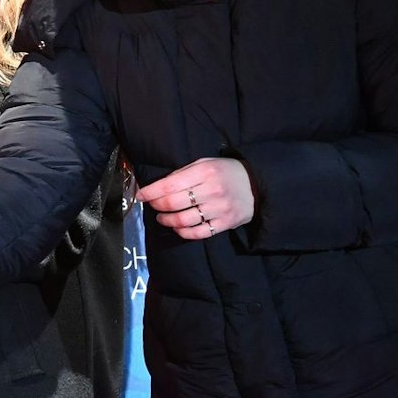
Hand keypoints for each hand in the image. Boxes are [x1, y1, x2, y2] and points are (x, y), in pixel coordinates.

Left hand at [137, 158, 253, 240]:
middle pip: (173, 204)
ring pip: (183, 220)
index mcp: (204, 172)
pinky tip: (178, 228)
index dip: (150, 192)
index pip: (169, 185)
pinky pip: (198, 233)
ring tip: (162, 217)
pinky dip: (183, 232)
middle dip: (156, 206)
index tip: (140, 195)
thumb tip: (157, 187)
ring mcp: (219, 209)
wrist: (257, 184)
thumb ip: (182, 173)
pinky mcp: (226, 223)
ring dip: (166, 221)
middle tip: (152, 205)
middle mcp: (212, 191)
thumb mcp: (204, 163)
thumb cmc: (225, 172)